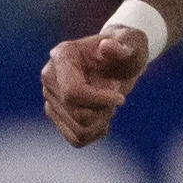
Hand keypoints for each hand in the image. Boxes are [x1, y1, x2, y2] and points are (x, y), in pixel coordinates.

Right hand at [39, 25, 152, 146]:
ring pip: (78, 130)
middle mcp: (50, 77)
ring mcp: (51, 97)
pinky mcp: (56, 113)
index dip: (100, 101)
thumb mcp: (131, 44)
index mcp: (63, 55)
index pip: (73, 92)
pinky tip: (104, 117)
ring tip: (110, 104)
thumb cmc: (126, 48)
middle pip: (77, 114)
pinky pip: (76, 138)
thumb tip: (106, 47)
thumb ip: (122, 46)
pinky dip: (95, 132)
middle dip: (104, 110)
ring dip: (101, 122)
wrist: (119, 60)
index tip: (121, 98)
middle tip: (116, 95)